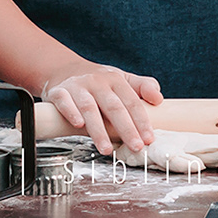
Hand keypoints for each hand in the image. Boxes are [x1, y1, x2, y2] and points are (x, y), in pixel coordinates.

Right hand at [43, 59, 162, 155]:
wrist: (64, 69)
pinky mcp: (59, 91)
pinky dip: (71, 112)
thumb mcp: (122, 79)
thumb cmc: (98, 81)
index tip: (148, 139)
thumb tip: (159, 99)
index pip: (132, 102)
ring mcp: (78, 86)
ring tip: (106, 149)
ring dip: (98, 129)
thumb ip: (143, 87)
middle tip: (135, 146)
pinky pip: (64, 101)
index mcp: (116, 81)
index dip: (141, 121)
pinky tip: (79, 125)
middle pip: (114, 107)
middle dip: (126, 128)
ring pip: (89, 108)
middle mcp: (98, 82)